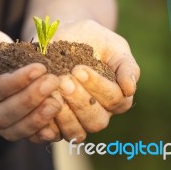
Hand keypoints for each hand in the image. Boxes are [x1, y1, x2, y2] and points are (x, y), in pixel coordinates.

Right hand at [0, 12, 61, 140]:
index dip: (15, 83)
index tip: (39, 69)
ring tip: (57, 102)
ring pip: (11, 129)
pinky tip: (54, 126)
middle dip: (30, 100)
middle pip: (1, 115)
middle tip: (53, 82)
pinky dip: (37, 131)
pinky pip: (20, 131)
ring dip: (36, 118)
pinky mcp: (3, 119)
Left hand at [29, 19, 139, 142]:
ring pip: (77, 133)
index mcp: (116, 96)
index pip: (115, 100)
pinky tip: (41, 107)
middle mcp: (99, 112)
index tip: (79, 68)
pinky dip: (47, 125)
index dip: (98, 87)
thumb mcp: (112, 45)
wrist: (60, 35)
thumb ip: (126, 66)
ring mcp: (78, 121)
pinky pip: (54, 134)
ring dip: (65, 115)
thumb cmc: (91, 38)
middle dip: (80, 101)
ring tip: (52, 91)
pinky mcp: (57, 124)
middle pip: (97, 121)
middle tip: (64, 80)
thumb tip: (130, 89)